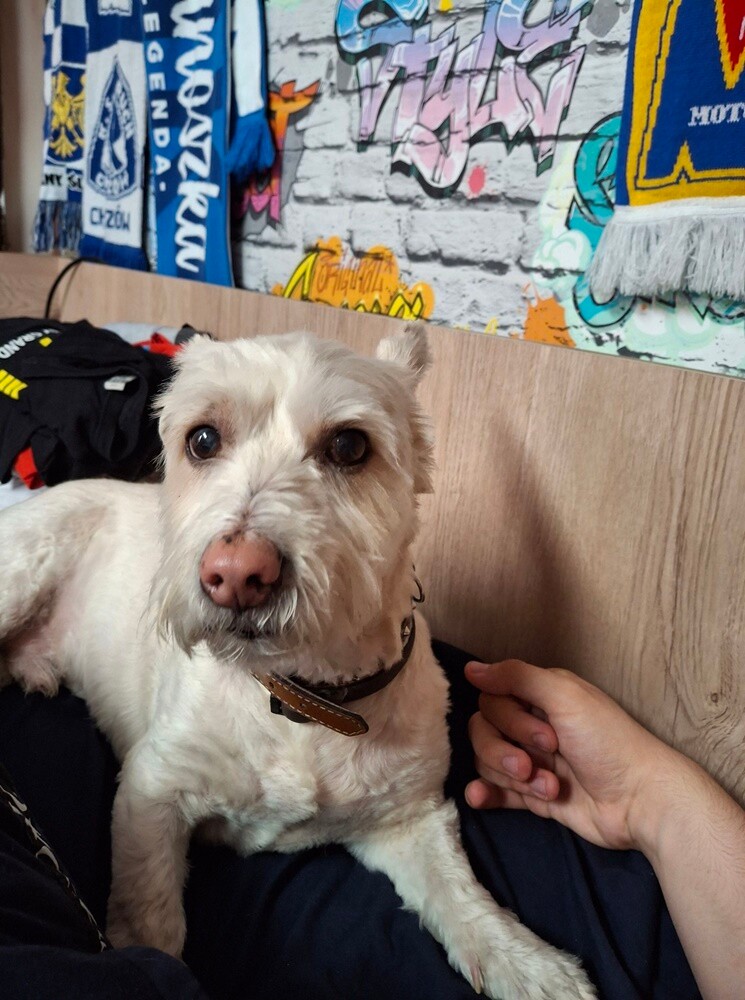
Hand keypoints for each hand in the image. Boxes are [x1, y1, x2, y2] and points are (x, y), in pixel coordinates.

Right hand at [465, 659, 682, 852]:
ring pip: (487, 761)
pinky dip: (484, 793)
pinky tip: (479, 797)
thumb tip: (469, 668)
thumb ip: (516, 677)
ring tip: (549, 788)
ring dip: (512, 777)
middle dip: (503, 752)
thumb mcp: (565, 697)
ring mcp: (530, 761)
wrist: (639, 802)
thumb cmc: (607, 742)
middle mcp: (531, 725)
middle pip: (482, 731)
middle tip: (535, 766)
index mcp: (540, 697)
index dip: (509, 720)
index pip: (491, 700)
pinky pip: (493, 790)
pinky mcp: (531, 796)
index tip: (547, 736)